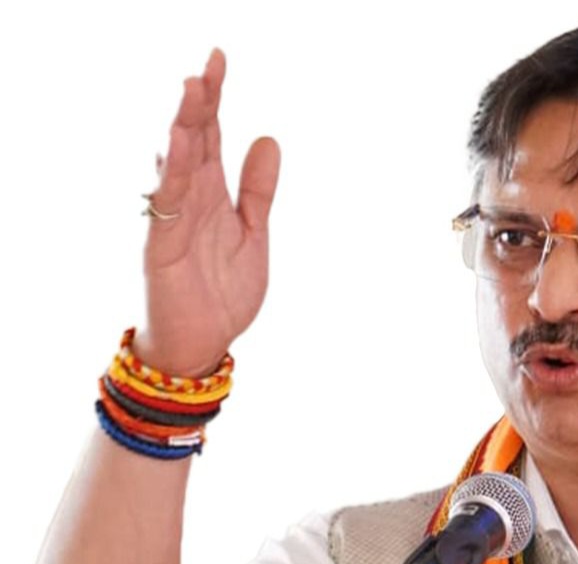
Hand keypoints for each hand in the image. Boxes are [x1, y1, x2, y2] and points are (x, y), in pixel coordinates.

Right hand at [138, 49, 279, 375]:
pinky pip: (167, 202)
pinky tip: (179, 143)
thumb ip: (258, 191)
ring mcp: (175, 219)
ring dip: (185, 127)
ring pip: (177, 164)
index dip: (215, 100)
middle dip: (200, 104)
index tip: (219, 61)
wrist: (203, 343)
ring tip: (193, 90)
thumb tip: (268, 139)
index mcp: (214, 196)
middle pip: (193, 141)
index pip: (212, 137)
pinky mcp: (163, 244)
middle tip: (208, 65)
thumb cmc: (223, 293)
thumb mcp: (253, 234)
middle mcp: (192, 200)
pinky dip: (174, 172)